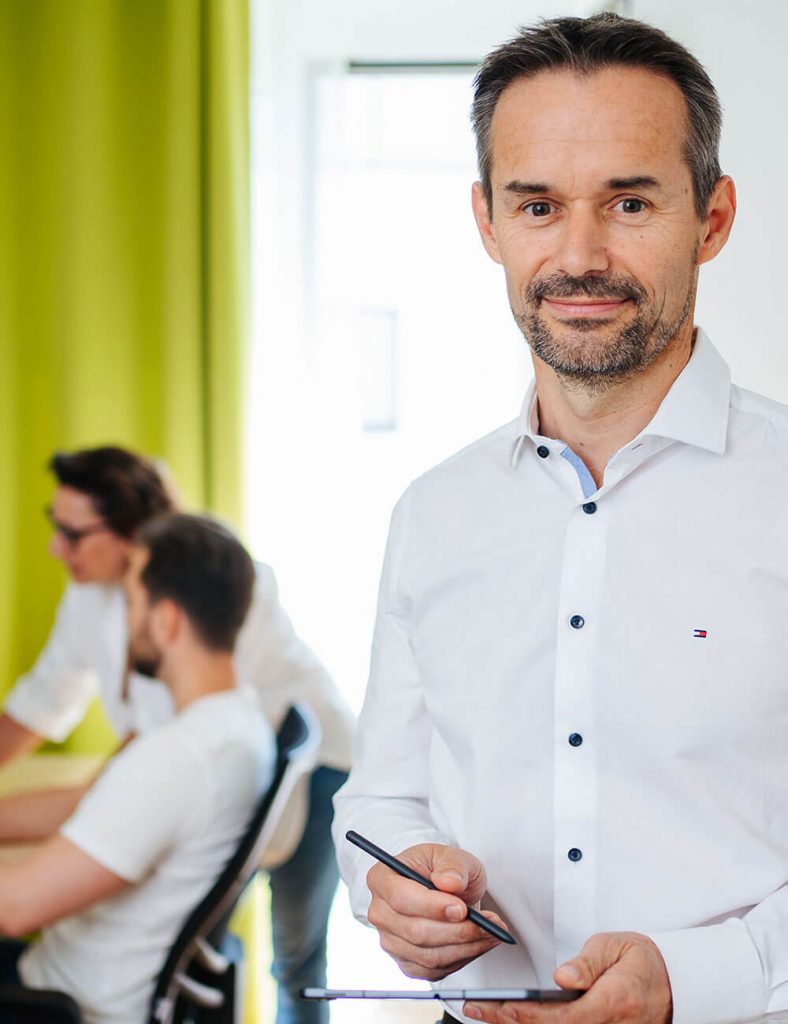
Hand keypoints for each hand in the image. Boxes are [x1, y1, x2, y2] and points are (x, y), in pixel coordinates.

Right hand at [366, 842, 508, 979]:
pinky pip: (435, 970)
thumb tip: (449, 882)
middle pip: (416, 931)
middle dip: (457, 931)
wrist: (445, 888)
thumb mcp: (451, 856)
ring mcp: (391, 941)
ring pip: (428, 955)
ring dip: (465, 947)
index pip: (400, 898)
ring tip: (491, 932)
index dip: (431, 906)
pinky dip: (462, 959)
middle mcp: (380, 912)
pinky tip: (478, 943)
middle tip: (487, 924)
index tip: (461, 909)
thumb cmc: (442, 869)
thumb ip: (452, 866)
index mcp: (382, 878)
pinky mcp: (407, 963)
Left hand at [464, 931, 671, 1023]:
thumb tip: (562, 977)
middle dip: (509, 1022)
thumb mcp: (617, 946)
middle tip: (474, 1008)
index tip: (496, 1005)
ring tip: (482, 1012)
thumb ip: (589, 962)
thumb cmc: (642, 961)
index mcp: (612, 1003)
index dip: (525, 1014)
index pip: (560, 1017)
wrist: (673, 985)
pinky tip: (511, 1019)